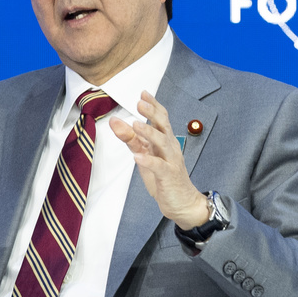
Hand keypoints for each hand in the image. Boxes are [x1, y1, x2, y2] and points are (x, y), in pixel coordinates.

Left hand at [109, 92, 209, 229]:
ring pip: (162, 143)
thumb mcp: (144, 155)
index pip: (161, 118)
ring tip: (136, 124)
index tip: (143, 93)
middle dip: (152, 113)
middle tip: (140, 102)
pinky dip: (149, 160)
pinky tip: (138, 157)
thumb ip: (131, 139)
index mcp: (164, 141)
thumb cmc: (163, 178)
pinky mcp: (169, 176)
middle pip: (163, 126)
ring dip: (149, 133)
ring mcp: (171, 161)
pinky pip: (159, 166)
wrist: (182, 203)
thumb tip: (114, 122)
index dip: (153, 105)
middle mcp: (170, 147)